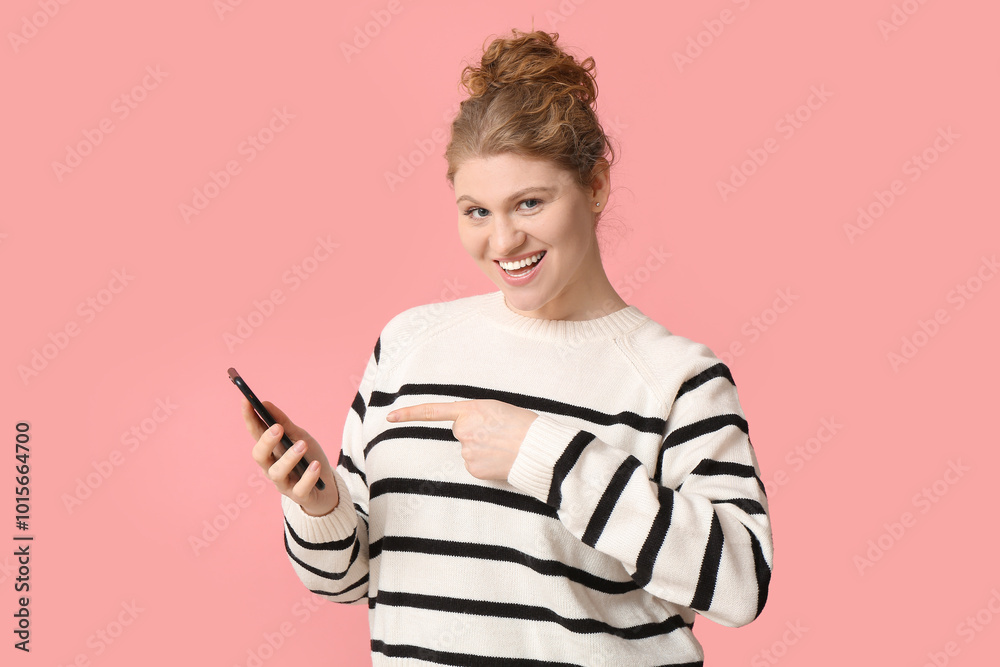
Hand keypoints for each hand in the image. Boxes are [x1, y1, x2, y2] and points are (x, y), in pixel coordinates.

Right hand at [242, 398, 339, 516]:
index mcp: (271, 450)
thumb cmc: (308, 458)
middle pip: (260, 456)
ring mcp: (284, 483)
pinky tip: (315, 465)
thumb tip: (265, 403)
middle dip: (266, 442)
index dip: (249, 418)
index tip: (245, 400)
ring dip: (289, 458)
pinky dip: (308, 476)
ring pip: (277, 473)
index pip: (255, 433)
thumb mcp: (300, 436)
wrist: (326, 488)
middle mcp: (272, 467)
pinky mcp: (299, 495)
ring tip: (302, 445)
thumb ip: (284, 423)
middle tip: (277, 428)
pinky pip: (301, 488)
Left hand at [387, 399, 537, 480]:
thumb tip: (466, 433)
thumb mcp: (497, 409)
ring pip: (469, 451)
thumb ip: (477, 416)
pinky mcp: (473, 470)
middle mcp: (464, 430)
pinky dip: (486, 464)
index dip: (409, 414)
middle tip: (498, 434)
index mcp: (470, 410)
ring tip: (504, 447)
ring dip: (483, 450)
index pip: (433, 411)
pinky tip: (501, 460)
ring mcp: (467, 452)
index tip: (390, 417)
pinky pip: (475, 466)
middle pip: (461, 433)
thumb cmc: (524, 425)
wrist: (538, 448)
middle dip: (475, 434)